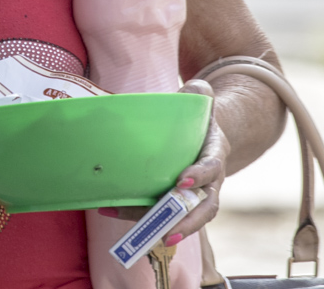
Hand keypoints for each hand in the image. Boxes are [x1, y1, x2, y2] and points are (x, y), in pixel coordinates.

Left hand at [96, 79, 224, 246]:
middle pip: (204, 208)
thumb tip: (195, 89)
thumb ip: (200, 92)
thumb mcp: (202, 99)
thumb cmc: (198, 115)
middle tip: (168, 232)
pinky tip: (108, 210)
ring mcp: (193, 194)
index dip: (200, 176)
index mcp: (215, 153)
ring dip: (160, 226)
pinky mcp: (172, 199)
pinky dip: (136, 215)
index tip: (182, 182)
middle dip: (187, 222)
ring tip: (139, 234)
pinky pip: (159, 213)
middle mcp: (209, 181)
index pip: (212, 168)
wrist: (203, 131)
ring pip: (183, 217)